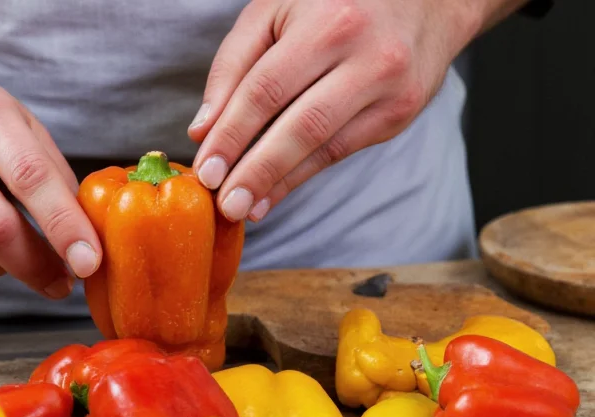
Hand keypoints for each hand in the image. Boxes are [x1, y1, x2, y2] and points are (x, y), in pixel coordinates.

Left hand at [188, 0, 484, 221]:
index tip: (206, 171)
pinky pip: (341, 152)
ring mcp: (389, 89)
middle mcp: (366, 56)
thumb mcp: (274, 11)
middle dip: (256, 170)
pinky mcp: (399, 113)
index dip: (232, 135)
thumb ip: (233, 65)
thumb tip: (204, 129)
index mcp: (328, 23)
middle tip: (225, 205)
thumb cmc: (332, 2)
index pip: (266, 90)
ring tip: (244, 208)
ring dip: (277, 183)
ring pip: (324, 146)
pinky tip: (271, 195)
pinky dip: (301, 177)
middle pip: (300, 126)